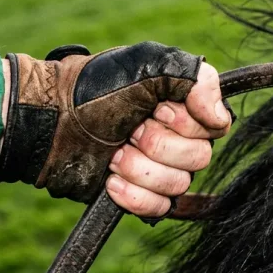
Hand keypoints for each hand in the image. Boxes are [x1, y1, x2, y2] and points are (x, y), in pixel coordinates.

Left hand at [0, 42, 230, 214]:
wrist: (51, 122)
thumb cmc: (94, 89)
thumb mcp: (148, 64)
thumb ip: (196, 80)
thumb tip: (221, 121)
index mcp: (184, 107)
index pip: (214, 128)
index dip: (184, 122)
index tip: (154, 107)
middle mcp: (178, 138)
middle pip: (199, 159)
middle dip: (158, 144)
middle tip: (129, 128)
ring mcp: (159, 168)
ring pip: (179, 184)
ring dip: (140, 168)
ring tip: (114, 153)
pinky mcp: (140, 195)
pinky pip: (159, 208)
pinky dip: (133, 195)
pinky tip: (110, 180)